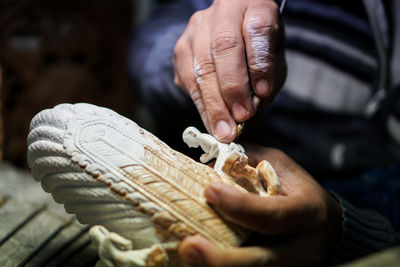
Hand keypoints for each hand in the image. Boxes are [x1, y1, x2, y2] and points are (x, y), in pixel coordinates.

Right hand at [173, 0, 285, 141]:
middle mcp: (223, 11)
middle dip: (232, 89)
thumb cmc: (257, 49)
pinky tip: (211, 122)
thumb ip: (267, 80)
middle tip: (240, 118)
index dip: (259, 62)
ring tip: (223, 130)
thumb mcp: (274, 58)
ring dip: (213, 104)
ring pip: (201, 66)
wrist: (230, 33)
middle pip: (224, 46)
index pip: (257, 29)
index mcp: (255, 5)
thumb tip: (247, 110)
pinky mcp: (180, 48)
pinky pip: (188, 80)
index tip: (263, 93)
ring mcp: (196, 28)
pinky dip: (201, 105)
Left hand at [179, 146, 341, 266]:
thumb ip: (244, 162)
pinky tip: (201, 263)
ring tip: (188, 256)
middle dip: (223, 259)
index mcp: (309, 212)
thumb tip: (204, 167)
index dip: (241, 206)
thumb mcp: (277, 165)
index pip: (275, 214)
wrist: (325, 226)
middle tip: (189, 247)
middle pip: (264, 261)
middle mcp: (307, 248)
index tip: (209, 192)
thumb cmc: (295, 190)